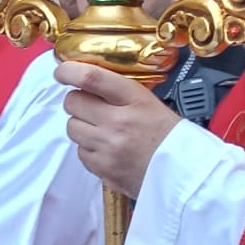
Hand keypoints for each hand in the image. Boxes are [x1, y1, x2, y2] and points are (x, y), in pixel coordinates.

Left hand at [55, 59, 182, 199]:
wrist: (183, 173)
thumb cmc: (168, 135)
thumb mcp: (149, 102)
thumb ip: (117, 91)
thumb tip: (83, 81)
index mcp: (134, 99)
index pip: (91, 77)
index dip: (69, 71)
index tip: (62, 72)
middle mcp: (117, 122)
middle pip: (73, 101)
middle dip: (77, 101)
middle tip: (90, 106)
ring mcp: (107, 147)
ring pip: (72, 127)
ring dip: (81, 125)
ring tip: (102, 129)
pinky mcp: (101, 168)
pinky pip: (79, 151)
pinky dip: (88, 148)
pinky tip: (107, 148)